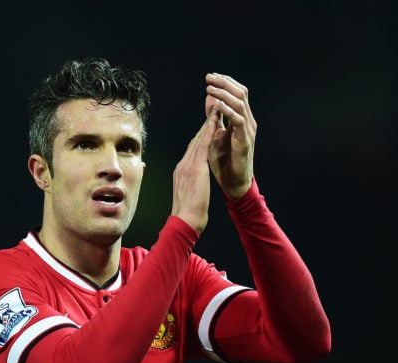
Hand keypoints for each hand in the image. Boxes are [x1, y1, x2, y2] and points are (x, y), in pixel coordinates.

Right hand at [170, 105, 221, 232]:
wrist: (185, 221)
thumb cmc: (188, 214)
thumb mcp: (187, 196)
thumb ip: (188, 187)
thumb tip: (190, 187)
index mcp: (181, 171)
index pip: (192, 150)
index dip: (200, 136)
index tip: (207, 125)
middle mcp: (183, 164)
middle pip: (195, 140)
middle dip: (204, 124)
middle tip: (212, 107)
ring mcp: (187, 164)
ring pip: (199, 138)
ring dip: (208, 121)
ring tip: (215, 106)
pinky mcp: (195, 167)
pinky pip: (204, 144)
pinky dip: (209, 130)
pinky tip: (216, 120)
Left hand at [204, 73, 256, 199]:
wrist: (233, 183)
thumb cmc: (225, 161)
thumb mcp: (216, 134)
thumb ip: (214, 117)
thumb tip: (209, 98)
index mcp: (242, 119)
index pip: (237, 92)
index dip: (225, 82)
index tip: (210, 76)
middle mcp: (248, 122)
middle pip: (241, 93)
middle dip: (224, 83)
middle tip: (209, 78)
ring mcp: (248, 131)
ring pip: (240, 103)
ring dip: (224, 94)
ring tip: (210, 89)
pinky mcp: (245, 141)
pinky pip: (239, 121)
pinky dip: (228, 111)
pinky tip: (218, 106)